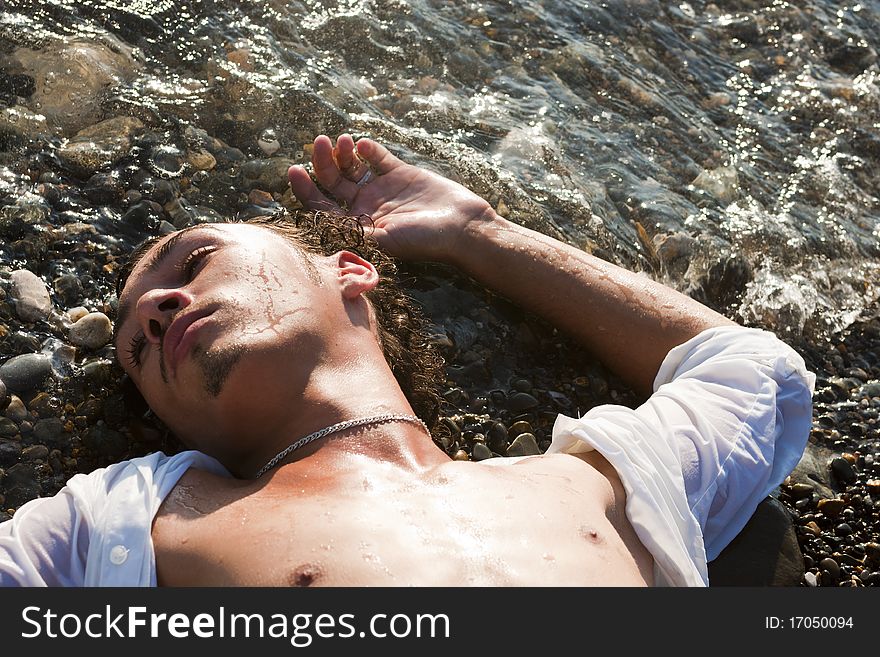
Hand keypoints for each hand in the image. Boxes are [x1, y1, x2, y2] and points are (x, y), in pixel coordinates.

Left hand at [288, 134, 495, 262]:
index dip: (305, 190)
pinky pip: (378, 158)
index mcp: (357, 227)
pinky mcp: (401, 175)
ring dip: (342, 153)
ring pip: (351, 167)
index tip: (294, 170)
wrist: (462, 227)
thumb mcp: (383, 240)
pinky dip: (368, 149)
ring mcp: (382, 190)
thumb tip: (319, 222)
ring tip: (342, 140)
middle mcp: (365, 208)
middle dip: (322, 163)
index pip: (321, 207)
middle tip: (319, 142)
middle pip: (333, 183)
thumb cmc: (423, 240)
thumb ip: (353, 230)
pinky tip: (364, 145)